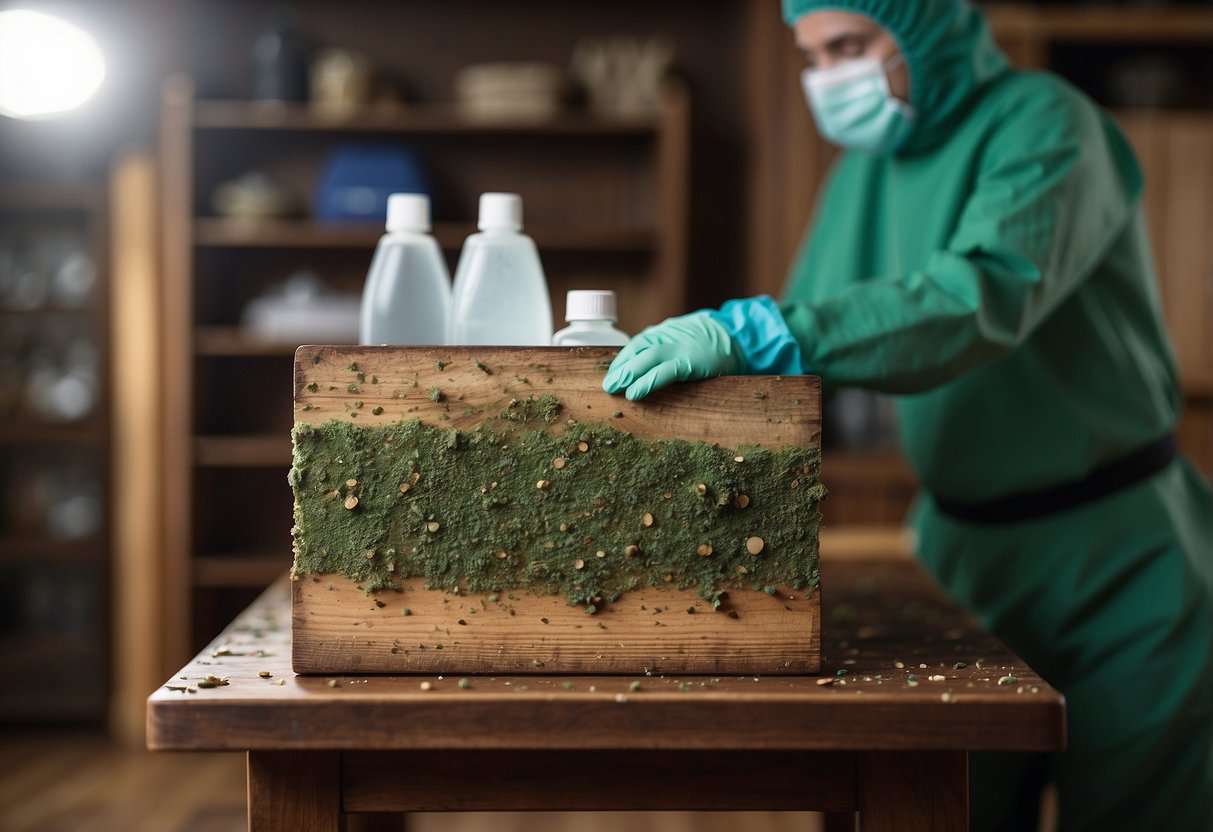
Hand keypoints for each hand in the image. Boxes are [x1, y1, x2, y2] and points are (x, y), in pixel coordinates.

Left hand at [602, 312, 743, 400]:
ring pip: (646, 359)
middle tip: (608, 386)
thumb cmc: (710, 344)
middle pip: (637, 350)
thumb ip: (667, 350)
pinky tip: (635, 393)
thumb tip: (647, 371)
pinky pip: (664, 372)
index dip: (622, 361)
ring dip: (628, 374)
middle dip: (620, 368)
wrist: (738, 336)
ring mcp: (678, 348)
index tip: (612, 375)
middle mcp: (667, 336)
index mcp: (664, 333)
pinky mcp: (689, 361)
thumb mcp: (684, 340)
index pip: (636, 346)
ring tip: (615, 389)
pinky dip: (647, 382)